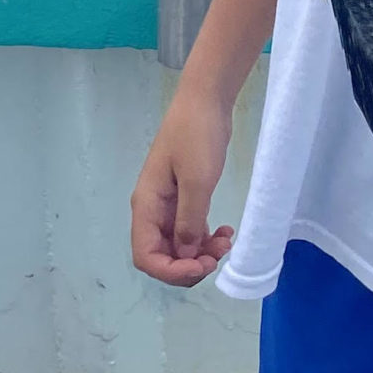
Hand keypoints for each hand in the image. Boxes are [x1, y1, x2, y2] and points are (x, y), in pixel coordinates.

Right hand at [130, 87, 236, 286]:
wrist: (205, 101)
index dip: (171, 271)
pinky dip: (206, 237)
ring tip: (227, 242)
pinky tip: (226, 231)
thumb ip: (189, 222)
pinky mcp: (184, 197)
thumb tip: (186, 255)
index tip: (202, 265)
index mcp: (146, 205)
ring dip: (201, 252)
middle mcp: (153, 209)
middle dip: (189, 264)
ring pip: (179, 245)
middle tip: (218, 257)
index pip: (146, 256)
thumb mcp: (196, 181)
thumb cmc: (197, 137)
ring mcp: (168, 204)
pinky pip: (190, 229)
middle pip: (162, 255)